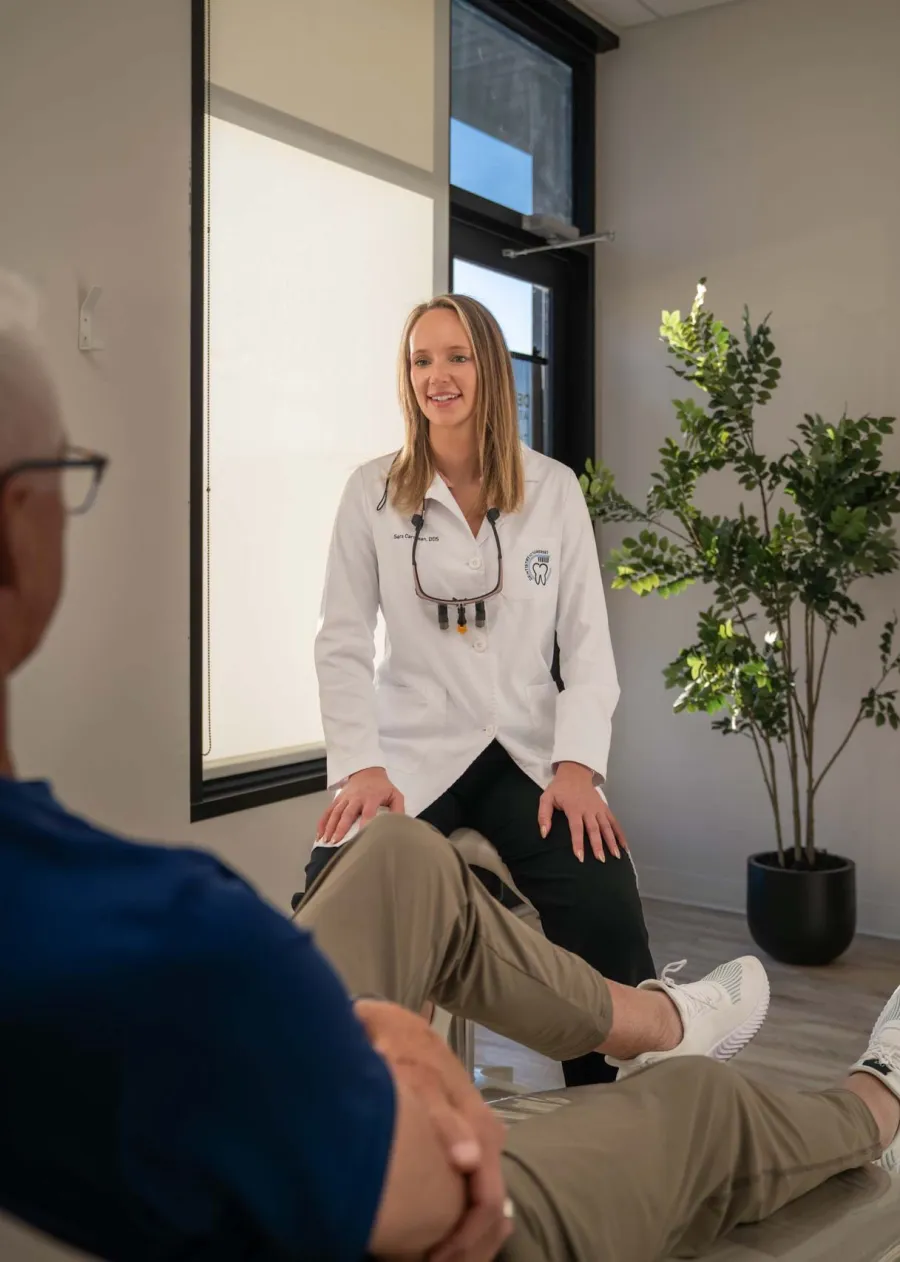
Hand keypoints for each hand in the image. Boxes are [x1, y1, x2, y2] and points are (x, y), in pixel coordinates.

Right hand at [317, 767, 404, 844]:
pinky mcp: (338, 799)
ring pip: (335, 812)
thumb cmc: (383, 788)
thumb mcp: (395, 795)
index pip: (368, 812)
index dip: (365, 824)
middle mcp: (356, 798)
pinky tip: (319, 834)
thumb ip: (398, 810)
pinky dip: (322, 822)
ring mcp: (345, 798)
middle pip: (347, 813)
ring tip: (326, 841)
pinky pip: (328, 810)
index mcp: (372, 797)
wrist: (368, 771)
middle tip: (335, 842)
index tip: (360, 837)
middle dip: (340, 828)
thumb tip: (399, 826)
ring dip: (330, 827)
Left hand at [355, 1001, 511, 1261]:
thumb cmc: (404, 1054)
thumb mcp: (417, 1082)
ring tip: (428, 1254)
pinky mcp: (465, 1137)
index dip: (463, 1240)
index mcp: (482, 1131)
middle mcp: (487, 1138)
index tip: (430, 1260)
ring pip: (482, 1199)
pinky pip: (473, 1187)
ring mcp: (478, 1138)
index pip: (488, 1202)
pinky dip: (458, 1215)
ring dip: (463, 1233)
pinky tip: (435, 1229)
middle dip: (465, 1245)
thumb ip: (443, 1121)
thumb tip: (470, 1161)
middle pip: (489, 1209)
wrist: (399, 1026)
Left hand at [538, 762, 627, 863]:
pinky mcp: (604, 807)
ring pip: (606, 826)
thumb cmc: (559, 788)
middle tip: (601, 860)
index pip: (576, 828)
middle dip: (598, 845)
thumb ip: (544, 815)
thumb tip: (544, 834)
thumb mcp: (546, 798)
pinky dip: (620, 833)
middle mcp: (588, 809)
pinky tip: (624, 845)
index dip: (578, 843)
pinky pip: (614, 821)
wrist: (575, 773)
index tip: (580, 857)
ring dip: (611, 841)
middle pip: (594, 829)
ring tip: (615, 856)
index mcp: (574, 808)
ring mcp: (598, 808)